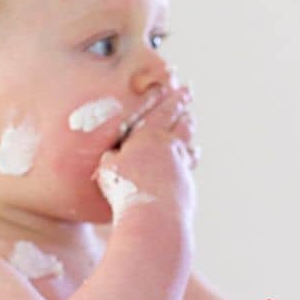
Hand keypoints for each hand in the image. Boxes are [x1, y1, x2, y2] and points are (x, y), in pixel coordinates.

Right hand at [95, 85, 195, 221]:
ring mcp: (181, 165)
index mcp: (148, 136)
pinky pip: (189, 164)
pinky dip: (190, 155)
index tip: (175, 83)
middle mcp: (169, 147)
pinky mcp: (187, 183)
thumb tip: (112, 155)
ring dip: (188, 129)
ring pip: (187, 141)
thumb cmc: (125, 188)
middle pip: (180, 121)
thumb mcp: (108, 167)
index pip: (160, 110)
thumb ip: (112, 157)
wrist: (154, 216)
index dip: (167, 95)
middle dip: (182, 105)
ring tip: (190, 121)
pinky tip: (192, 154)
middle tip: (187, 92)